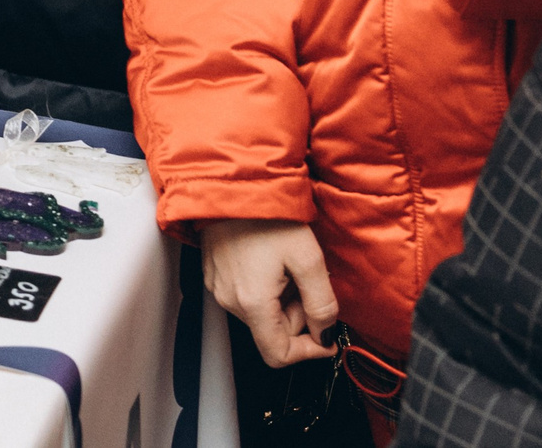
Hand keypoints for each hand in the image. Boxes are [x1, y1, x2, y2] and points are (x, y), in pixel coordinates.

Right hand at [201, 220, 338, 366]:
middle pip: (271, 333)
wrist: (229, 185)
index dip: (308, 353)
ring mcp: (218, 288)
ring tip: (289, 267)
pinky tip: (271, 262)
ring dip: (281, 301)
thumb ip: (322, 304)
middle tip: (308, 284)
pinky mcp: (214, 275)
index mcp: (252, 302)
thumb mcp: (308, 259)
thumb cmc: (267, 216)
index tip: (327, 339)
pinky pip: (244, 297)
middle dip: (298, 317)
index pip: (278, 355)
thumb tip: (325, 332)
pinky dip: (264, 290)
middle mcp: (230, 301)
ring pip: (259, 314)